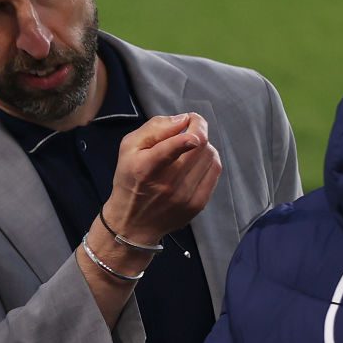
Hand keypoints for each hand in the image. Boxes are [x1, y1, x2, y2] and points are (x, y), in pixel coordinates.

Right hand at [102, 113, 220, 243]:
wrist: (133, 223)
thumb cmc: (129, 180)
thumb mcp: (128, 148)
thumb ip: (153, 129)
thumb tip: (182, 120)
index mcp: (145, 168)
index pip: (173, 147)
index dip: (191, 131)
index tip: (191, 120)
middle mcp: (167, 183)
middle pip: (199, 146)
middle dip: (198, 129)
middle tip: (191, 126)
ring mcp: (185, 196)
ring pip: (210, 156)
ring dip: (204, 144)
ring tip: (191, 146)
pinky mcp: (198, 204)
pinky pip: (214, 171)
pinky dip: (209, 159)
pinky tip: (197, 160)